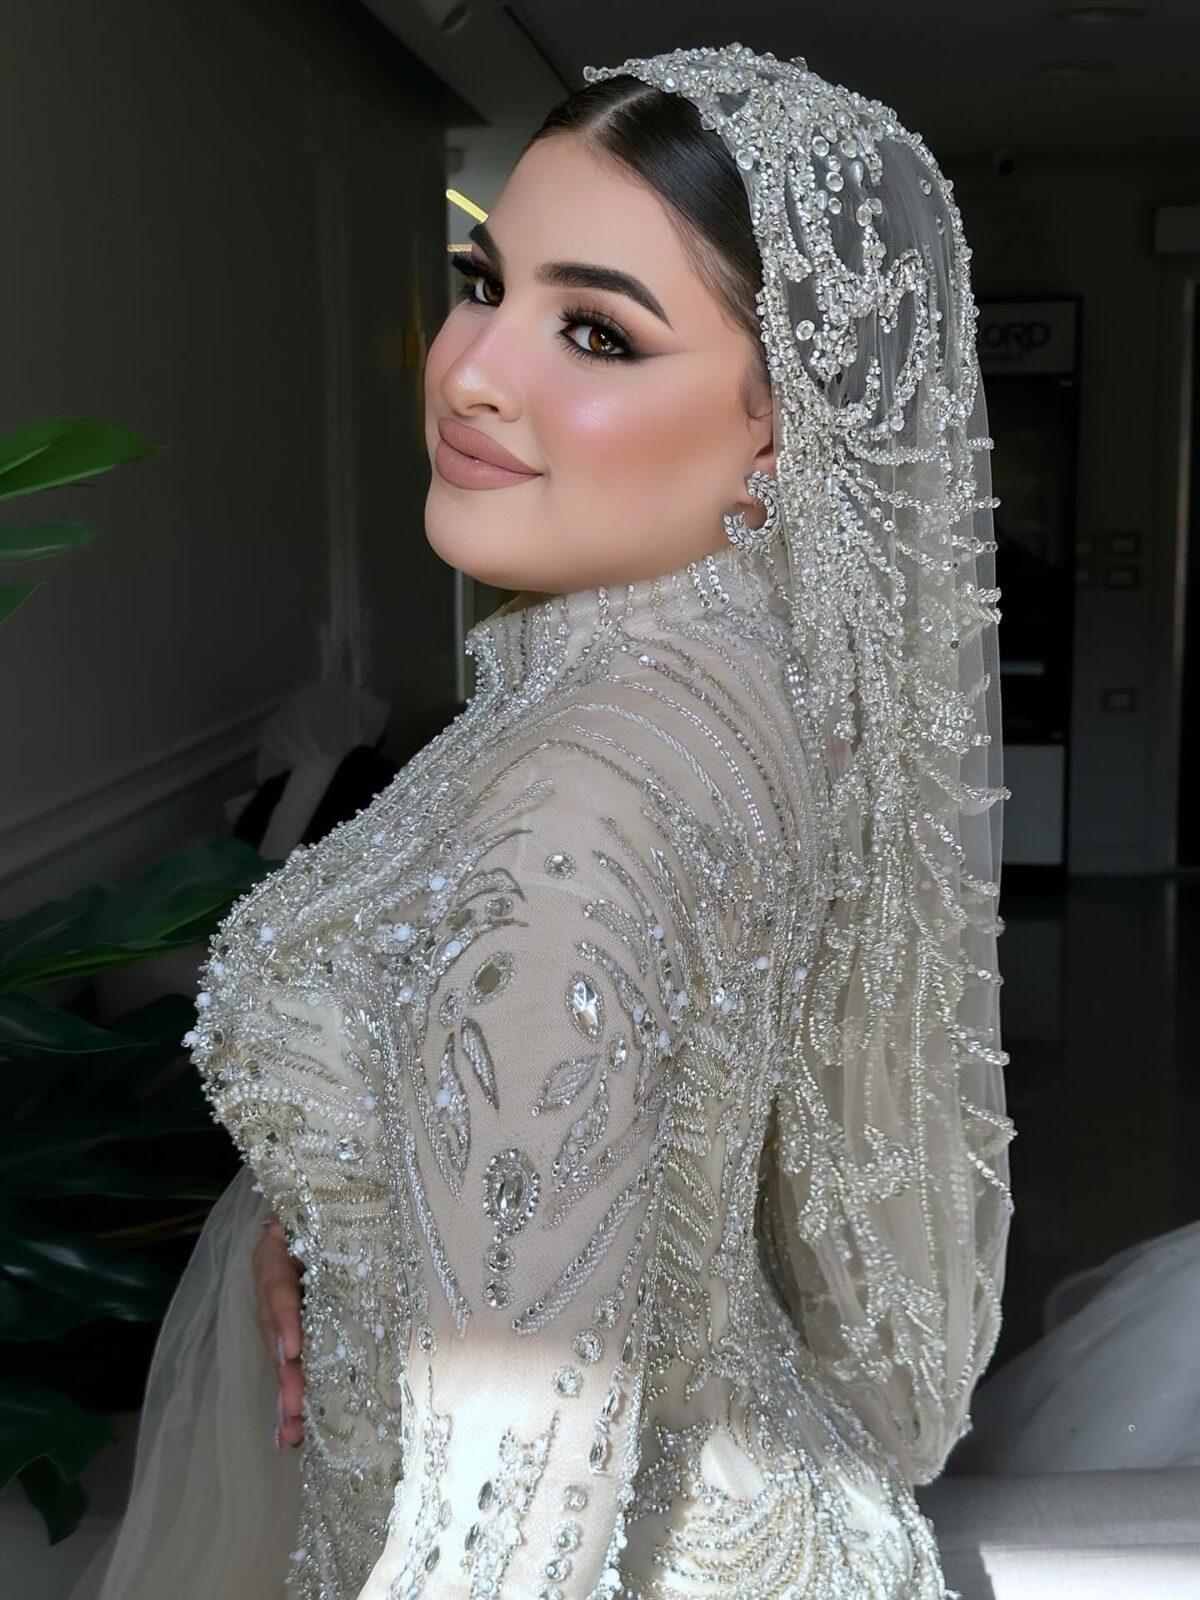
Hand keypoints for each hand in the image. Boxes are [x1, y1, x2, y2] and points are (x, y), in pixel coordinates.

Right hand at [253, 1214, 304, 1447]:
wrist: (313, 1218)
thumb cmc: (317, 1214)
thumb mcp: (307, 1215)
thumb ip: (297, 1224)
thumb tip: (279, 1229)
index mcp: (273, 1259)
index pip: (278, 1291)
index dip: (284, 1320)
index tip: (292, 1350)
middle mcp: (272, 1293)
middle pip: (277, 1337)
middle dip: (286, 1377)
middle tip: (294, 1412)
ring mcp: (281, 1318)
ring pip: (282, 1360)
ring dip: (288, 1399)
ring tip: (293, 1434)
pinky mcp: (296, 1336)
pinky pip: (292, 1367)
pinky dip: (293, 1400)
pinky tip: (294, 1433)